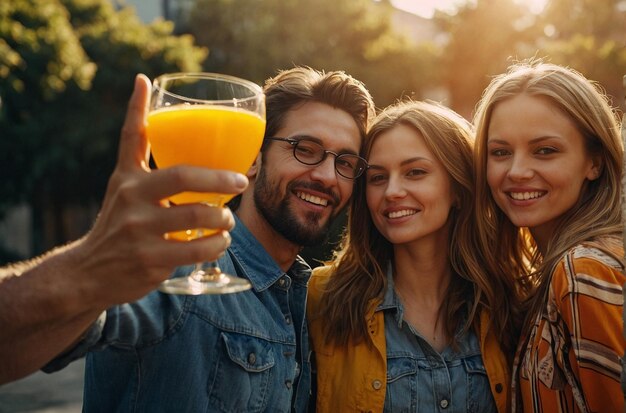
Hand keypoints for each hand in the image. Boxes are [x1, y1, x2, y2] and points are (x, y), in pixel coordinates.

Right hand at [74, 74, 247, 305]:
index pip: (131, 135)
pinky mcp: (150, 260)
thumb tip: (144, 90)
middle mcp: (129, 198)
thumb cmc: (119, 221)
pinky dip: (216, 245)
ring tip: (227, 220)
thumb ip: (138, 149)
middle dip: (220, 179)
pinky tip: (219, 242)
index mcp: (126, 178)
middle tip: (240, 182)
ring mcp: (138, 230)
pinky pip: (197, 248)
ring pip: (197, 215)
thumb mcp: (122, 185)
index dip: (136, 106)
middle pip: (182, 177)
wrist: (88, 272)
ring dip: (223, 218)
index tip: (143, 80)